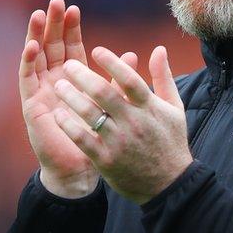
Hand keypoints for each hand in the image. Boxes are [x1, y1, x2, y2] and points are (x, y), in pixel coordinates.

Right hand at [19, 0, 137, 197]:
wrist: (81, 169)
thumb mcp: (113, 106)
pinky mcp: (32, 105)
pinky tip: (32, 45)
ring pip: (37, 57)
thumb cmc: (98, 138)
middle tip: (56, 2)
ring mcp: (41, 92)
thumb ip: (120, 81)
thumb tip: (134, 55)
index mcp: (74, 80)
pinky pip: (27, 79)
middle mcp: (54, 82)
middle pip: (52, 47)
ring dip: (37, 35)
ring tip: (40, 15)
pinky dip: (28, 61)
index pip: (71, 48)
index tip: (75, 9)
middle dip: (53, 25)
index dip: (71, 29)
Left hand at [53, 46, 190, 204]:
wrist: (168, 184)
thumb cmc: (170, 141)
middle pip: (104, 93)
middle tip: (68, 64)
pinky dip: (68, 125)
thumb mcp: (174, 108)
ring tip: (58, 85)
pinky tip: (57, 114)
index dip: (112, 63)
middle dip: (83, 76)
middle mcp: (133, 122)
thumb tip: (159, 48)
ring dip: (71, 97)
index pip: (129, 79)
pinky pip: (82, 139)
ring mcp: (118, 142)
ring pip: (89, 114)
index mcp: (149, 107)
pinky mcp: (106, 160)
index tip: (96, 50)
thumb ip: (163, 77)